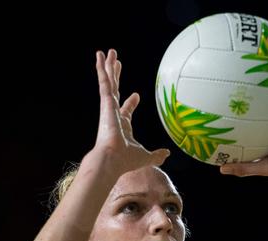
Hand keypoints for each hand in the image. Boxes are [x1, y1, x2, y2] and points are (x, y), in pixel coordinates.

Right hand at [88, 49, 168, 173]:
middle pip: (115, 90)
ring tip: (106, 52)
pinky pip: (104, 81)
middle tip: (116, 63)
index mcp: (122, 125)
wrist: (113, 160)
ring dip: (106, 66)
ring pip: (108, 82)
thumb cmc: (126, 161)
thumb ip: (156, 155)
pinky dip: (101, 69)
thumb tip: (167, 154)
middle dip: (116, 76)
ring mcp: (108, 107)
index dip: (131, 103)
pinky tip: (100, 56)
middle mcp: (113, 114)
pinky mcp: (105, 102)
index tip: (137, 95)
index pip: (126, 110)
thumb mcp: (146, 157)